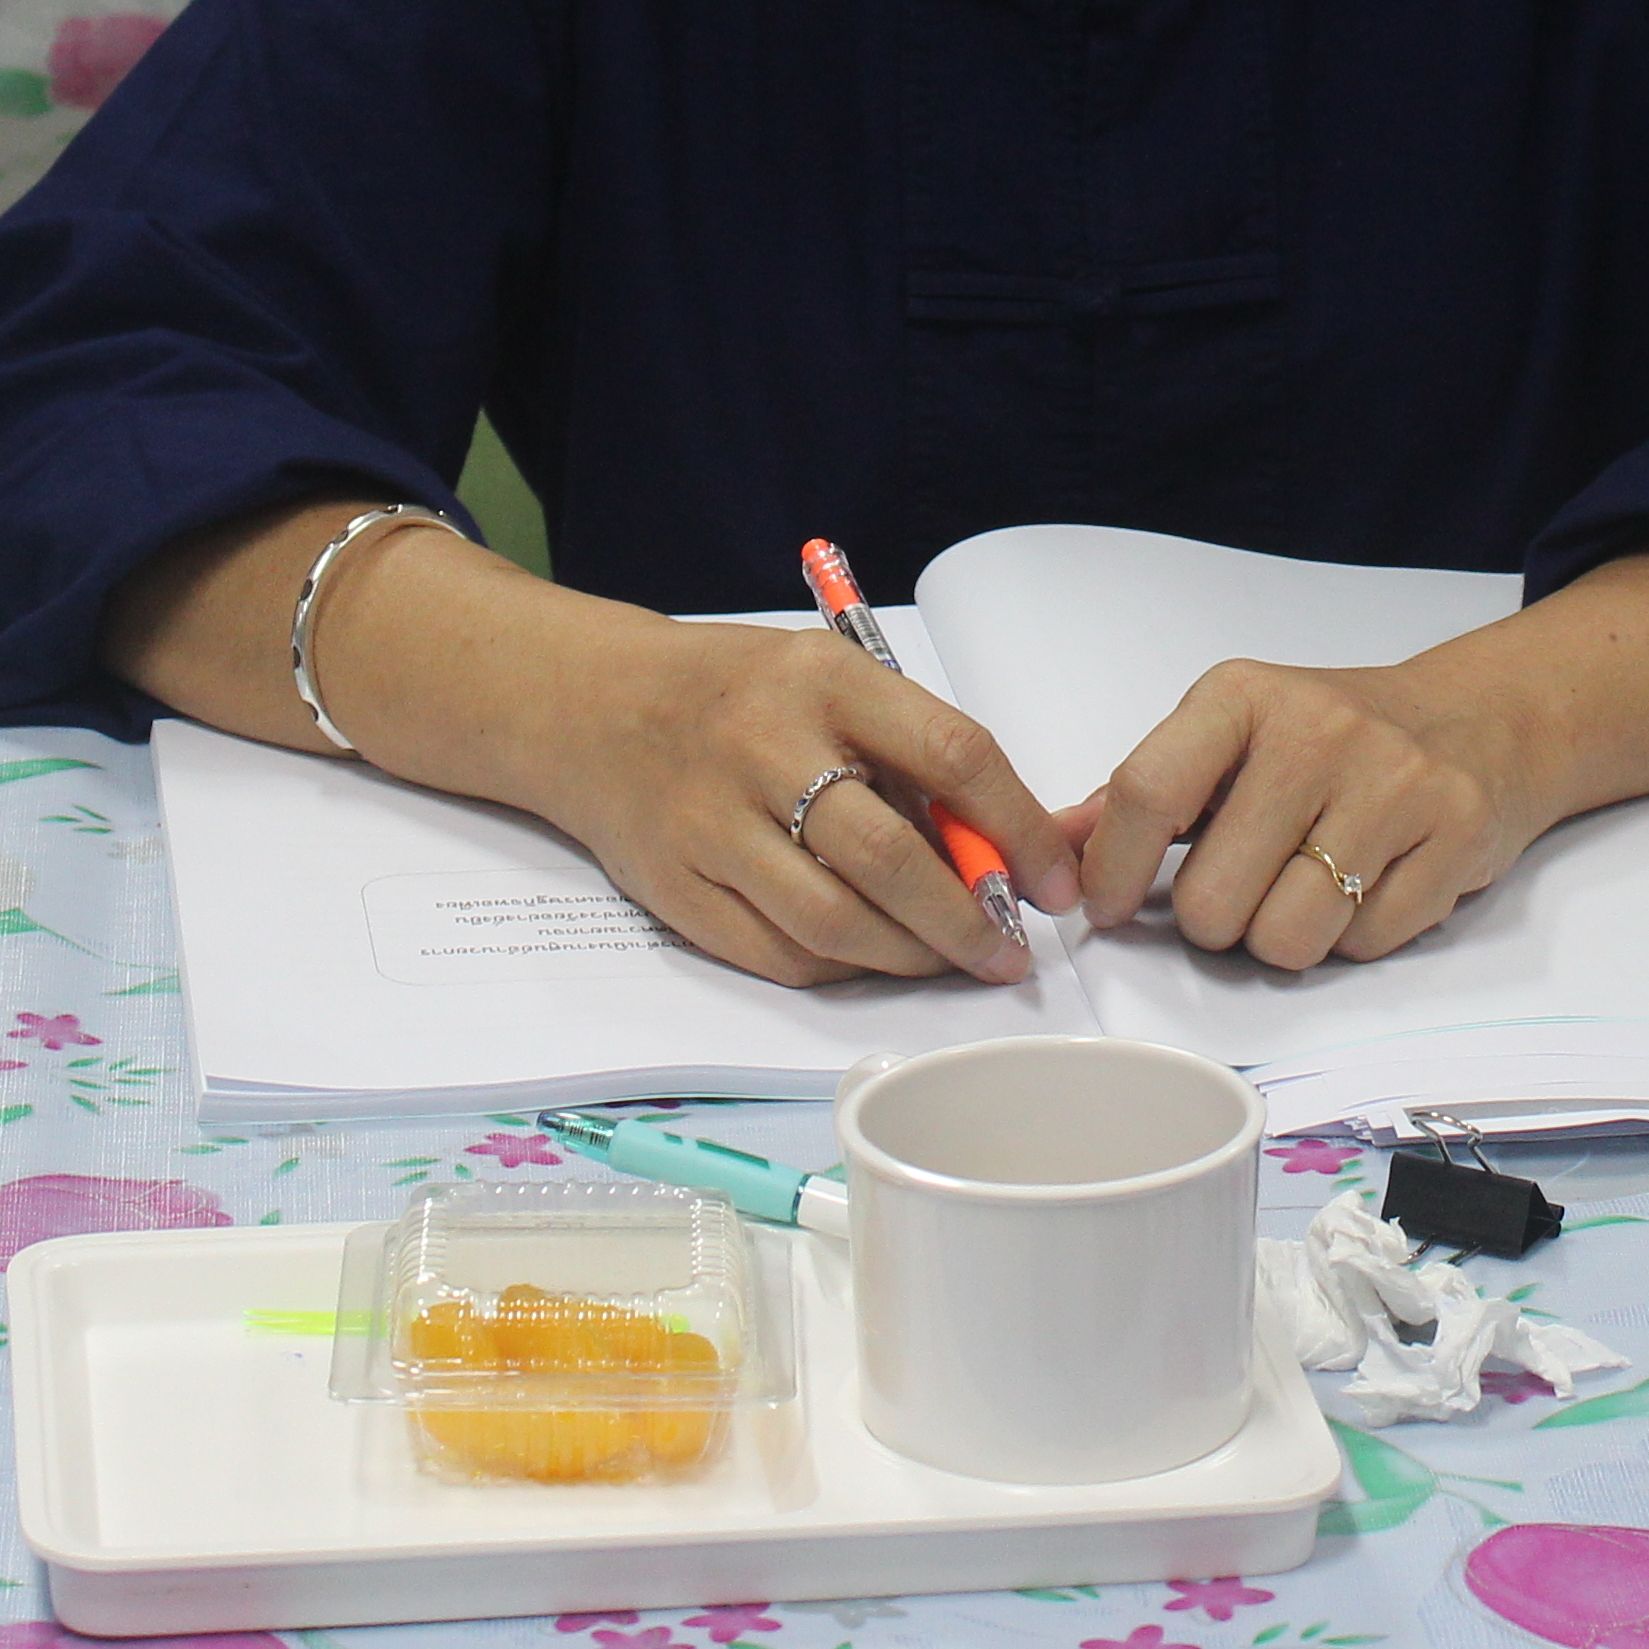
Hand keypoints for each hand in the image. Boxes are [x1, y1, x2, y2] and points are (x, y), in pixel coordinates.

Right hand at [497, 618, 1074, 991]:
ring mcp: (712, 825)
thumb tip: (1007, 847)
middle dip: (967, 919)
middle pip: (889, 857)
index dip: (1017, 828)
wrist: (594, 708)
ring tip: (950, 958)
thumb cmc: (739, 695)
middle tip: (1011, 950)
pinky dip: (843, 968)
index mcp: (823, 680)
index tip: (1054, 879)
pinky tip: (876, 958)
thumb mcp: (829, 680)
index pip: (950, 754)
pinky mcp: (677, 889)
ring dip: (910, 956)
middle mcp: (764, 748)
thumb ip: (909, 752)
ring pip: (834, 922)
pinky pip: (780, 954)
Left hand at [1065, 660, 1551, 971]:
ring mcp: (1394, 784)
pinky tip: (1365, 885)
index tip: (1109, 908)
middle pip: (1212, 900)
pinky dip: (1352, 937)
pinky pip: (1363, 946)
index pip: (1147, 794)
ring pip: (1287, 939)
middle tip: (1241, 889)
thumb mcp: (1233, 733)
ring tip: (1303, 888)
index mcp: (1244, 697)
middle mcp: (1319, 731)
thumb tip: (1059, 843)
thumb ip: (1145, 791)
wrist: (1477, 718)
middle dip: (1215, 919)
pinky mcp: (1454, 835)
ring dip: (1283, 938)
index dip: (1114, 873)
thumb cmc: (1334, 736)